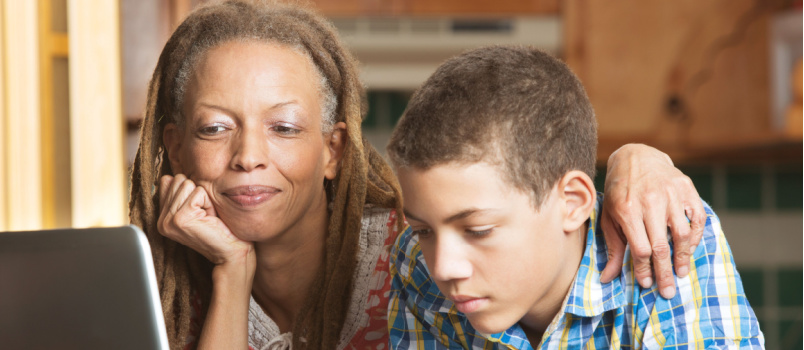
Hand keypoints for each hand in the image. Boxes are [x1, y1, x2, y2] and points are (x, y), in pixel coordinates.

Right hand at [157, 174, 253, 265]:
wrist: (231, 253)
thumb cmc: (219, 229)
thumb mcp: (197, 209)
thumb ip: (181, 194)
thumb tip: (171, 176)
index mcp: (163, 217)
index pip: (168, 181)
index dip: (190, 190)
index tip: (199, 210)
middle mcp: (162, 220)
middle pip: (179, 179)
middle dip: (198, 193)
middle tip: (205, 215)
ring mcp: (169, 220)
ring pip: (188, 184)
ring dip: (204, 198)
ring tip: (207, 217)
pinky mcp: (181, 218)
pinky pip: (198, 192)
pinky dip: (209, 203)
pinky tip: (210, 219)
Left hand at [599, 144, 704, 298]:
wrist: (636, 156)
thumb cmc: (619, 191)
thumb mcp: (609, 217)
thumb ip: (612, 247)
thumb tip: (607, 278)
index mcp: (627, 210)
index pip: (640, 249)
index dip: (644, 270)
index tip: (646, 284)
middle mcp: (650, 201)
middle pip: (661, 246)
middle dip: (665, 273)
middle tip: (668, 292)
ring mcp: (671, 193)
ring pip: (682, 234)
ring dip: (684, 258)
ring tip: (681, 273)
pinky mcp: (686, 187)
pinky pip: (697, 218)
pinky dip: (696, 236)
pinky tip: (689, 249)